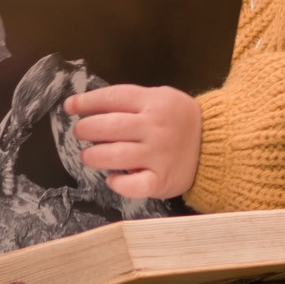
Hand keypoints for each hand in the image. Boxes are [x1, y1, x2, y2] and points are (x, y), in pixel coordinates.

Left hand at [64, 85, 201, 200]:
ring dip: (94, 156)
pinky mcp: (161, 180)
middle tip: (80, 133)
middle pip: (110, 127)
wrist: (214, 145)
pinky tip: (112, 179)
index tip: (70, 106)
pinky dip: (117, 184)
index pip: (113, 98)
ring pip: (116, 155)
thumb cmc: (178, 120)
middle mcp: (155, 128)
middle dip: (87, 129)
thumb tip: (86, 107)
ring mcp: (159, 155)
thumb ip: (129, 102)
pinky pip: (133, 185)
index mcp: (154, 102)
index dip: (87, 102)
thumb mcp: (160, 98)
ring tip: (88, 156)